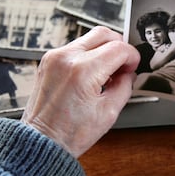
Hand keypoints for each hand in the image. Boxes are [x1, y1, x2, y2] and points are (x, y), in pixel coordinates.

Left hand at [21, 26, 139, 157]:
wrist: (41, 141)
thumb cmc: (70, 133)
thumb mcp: (109, 113)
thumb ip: (125, 86)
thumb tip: (128, 73)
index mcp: (83, 71)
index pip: (119, 48)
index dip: (132, 57)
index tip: (133, 67)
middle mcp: (66, 58)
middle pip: (103, 34)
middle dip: (119, 46)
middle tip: (123, 65)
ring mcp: (54, 57)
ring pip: (89, 38)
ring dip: (104, 50)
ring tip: (106, 73)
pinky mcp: (48, 60)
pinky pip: (76, 47)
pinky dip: (89, 55)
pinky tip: (92, 74)